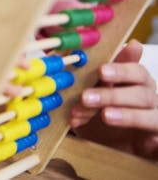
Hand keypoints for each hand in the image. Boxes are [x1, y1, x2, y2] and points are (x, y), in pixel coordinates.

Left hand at [71, 40, 157, 159]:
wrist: (115, 146)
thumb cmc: (102, 115)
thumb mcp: (90, 97)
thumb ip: (83, 82)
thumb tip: (61, 62)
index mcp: (135, 82)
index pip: (134, 70)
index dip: (119, 69)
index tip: (101, 70)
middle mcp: (148, 97)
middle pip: (140, 91)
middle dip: (112, 94)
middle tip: (86, 97)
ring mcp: (156, 118)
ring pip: (151, 115)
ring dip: (126, 115)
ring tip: (105, 116)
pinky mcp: (157, 143)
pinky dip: (155, 142)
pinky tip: (147, 141)